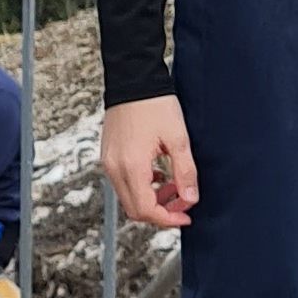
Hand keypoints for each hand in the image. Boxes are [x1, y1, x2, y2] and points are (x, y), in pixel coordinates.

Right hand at [100, 96, 197, 228]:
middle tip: (181, 204)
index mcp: (131, 166)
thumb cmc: (154, 105)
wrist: (132, 79)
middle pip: (134, 209)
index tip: (186, 215)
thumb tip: (190, 199)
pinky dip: (141, 187)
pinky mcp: (108, 154)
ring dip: (151, 200)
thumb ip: (185, 173)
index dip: (168, 218)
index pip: (146, 209)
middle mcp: (114, 167)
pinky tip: (158, 174)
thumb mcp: (178, 139)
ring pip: (127, 197)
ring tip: (173, 186)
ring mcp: (108, 161)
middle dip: (160, 213)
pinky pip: (122, 182)